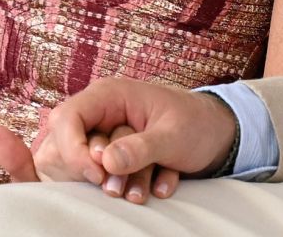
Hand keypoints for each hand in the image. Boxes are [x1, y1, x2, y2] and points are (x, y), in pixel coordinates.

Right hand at [0, 79, 237, 203]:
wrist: (216, 135)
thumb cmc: (196, 124)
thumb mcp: (173, 135)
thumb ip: (141, 148)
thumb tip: (106, 162)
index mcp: (110, 95)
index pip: (66, 118)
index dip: (72, 149)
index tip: (97, 174)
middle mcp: (101, 114)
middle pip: (66, 146)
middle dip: (95, 172)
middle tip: (124, 186)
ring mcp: (104, 136)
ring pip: (84, 167)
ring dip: (116, 183)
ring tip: (147, 189)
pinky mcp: (111, 159)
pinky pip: (100, 179)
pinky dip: (128, 186)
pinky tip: (160, 182)